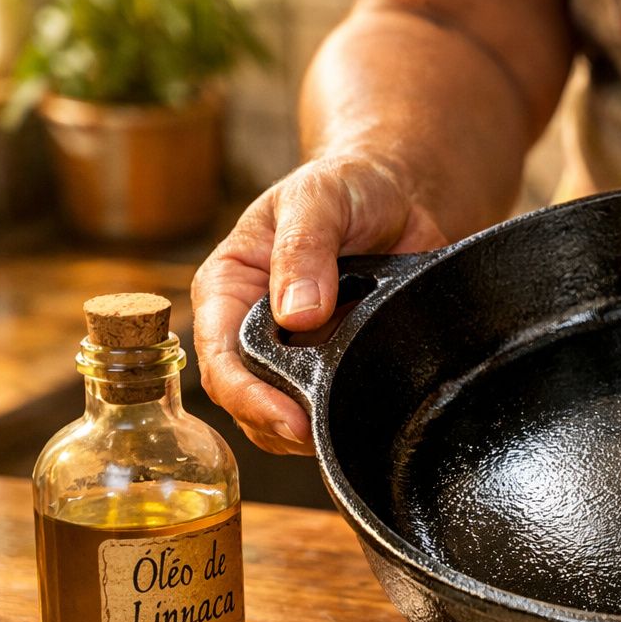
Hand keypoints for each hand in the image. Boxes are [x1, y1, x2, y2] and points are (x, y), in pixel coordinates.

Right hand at [191, 155, 446, 454]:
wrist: (401, 195)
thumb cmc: (348, 185)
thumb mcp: (318, 199)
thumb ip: (303, 250)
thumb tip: (298, 315)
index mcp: (229, 286)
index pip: (219, 354)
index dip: (248, 395)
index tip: (290, 419)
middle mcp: (251, 325)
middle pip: (244, 396)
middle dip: (276, 424)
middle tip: (322, 436)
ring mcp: (291, 350)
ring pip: (281, 412)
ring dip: (308, 429)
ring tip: (344, 430)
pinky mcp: (331, 363)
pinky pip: (325, 405)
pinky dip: (338, 418)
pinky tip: (362, 418)